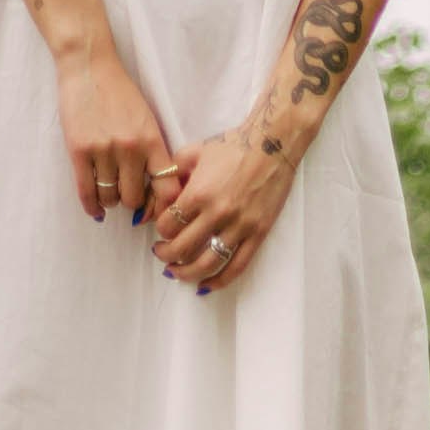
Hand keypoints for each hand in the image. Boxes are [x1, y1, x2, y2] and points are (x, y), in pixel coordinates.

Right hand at [57, 46, 171, 221]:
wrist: (89, 67)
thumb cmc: (120, 92)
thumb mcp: (146, 118)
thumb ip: (152, 149)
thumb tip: (156, 187)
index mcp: (152, 139)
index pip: (167, 186)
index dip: (165, 206)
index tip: (159, 210)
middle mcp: (130, 148)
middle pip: (134, 198)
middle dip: (132, 203)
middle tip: (128, 197)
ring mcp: (103, 150)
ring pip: (110, 197)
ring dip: (110, 200)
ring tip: (109, 193)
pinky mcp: (79, 151)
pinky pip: (86, 191)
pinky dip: (92, 206)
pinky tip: (96, 210)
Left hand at [150, 116, 300, 295]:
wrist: (272, 143)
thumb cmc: (232, 145)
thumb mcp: (194, 152)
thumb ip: (173, 172)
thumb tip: (158, 192)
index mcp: (199, 193)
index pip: (168, 225)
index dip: (160, 230)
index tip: (162, 230)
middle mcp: (217, 213)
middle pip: (182, 248)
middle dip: (166, 255)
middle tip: (161, 254)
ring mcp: (239, 226)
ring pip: (207, 263)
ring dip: (186, 273)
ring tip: (176, 272)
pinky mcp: (258, 233)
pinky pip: (237, 266)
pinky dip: (219, 281)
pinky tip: (205, 285)